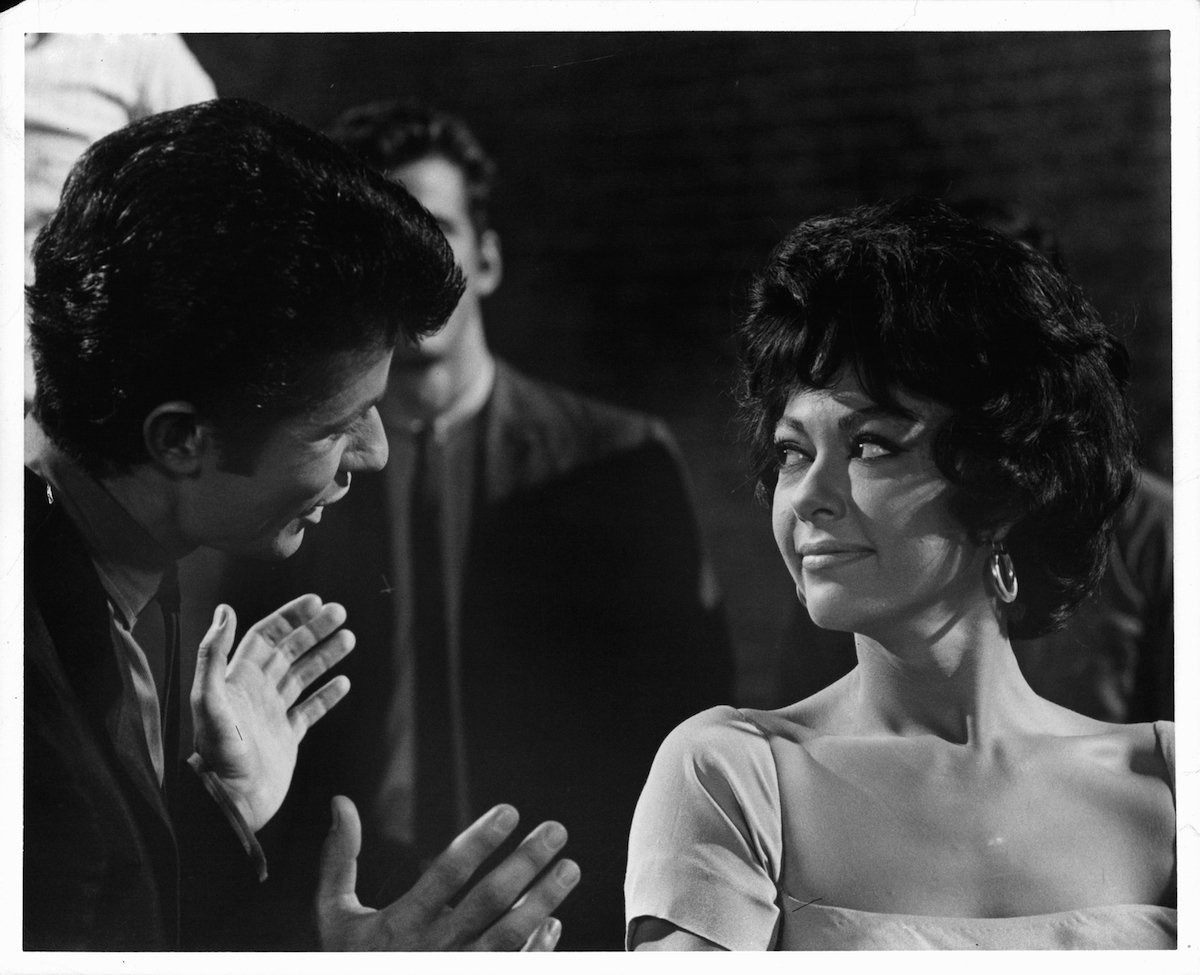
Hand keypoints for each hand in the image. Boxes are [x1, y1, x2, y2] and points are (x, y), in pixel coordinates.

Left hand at [190, 595, 354, 831]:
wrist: (230, 803)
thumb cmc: (217, 755)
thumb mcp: (209, 700)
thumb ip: (213, 655)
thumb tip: (224, 610)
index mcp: (238, 679)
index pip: (266, 636)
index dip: (289, 617)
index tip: (315, 601)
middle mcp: (256, 692)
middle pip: (289, 650)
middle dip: (314, 630)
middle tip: (340, 612)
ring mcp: (273, 714)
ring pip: (303, 676)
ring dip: (325, 656)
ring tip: (348, 639)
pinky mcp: (287, 738)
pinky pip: (310, 710)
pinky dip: (327, 695)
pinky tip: (343, 683)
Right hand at [316, 796, 579, 950]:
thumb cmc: (345, 963)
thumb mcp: (334, 917)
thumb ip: (339, 860)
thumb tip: (341, 802)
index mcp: (400, 925)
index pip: (448, 873)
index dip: (480, 840)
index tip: (510, 811)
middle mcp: (432, 950)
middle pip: (488, 901)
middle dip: (525, 862)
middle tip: (556, 831)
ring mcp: (455, 973)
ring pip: (508, 936)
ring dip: (543, 901)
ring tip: (570, 869)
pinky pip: (512, 969)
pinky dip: (537, 949)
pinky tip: (555, 924)